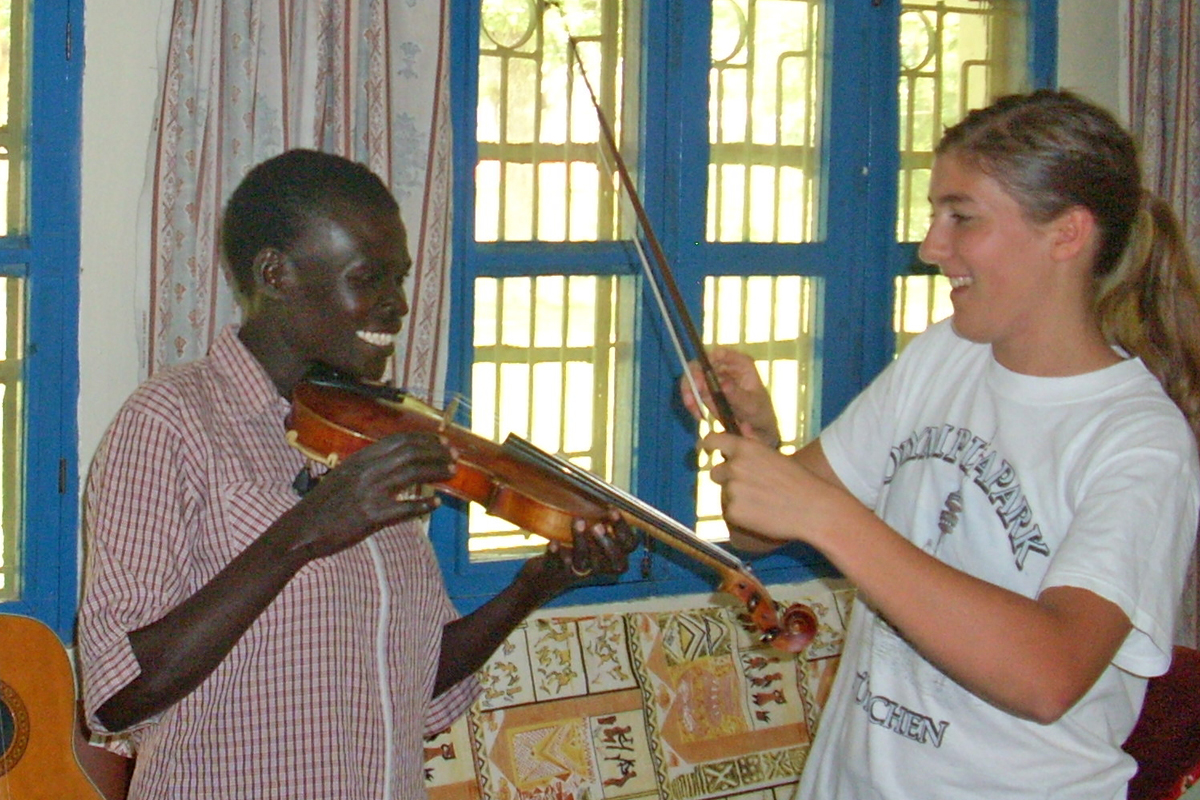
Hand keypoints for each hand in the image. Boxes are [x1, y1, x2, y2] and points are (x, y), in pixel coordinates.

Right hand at [273, 431, 455, 560]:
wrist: (302, 530)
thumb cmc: (324, 505)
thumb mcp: (344, 476)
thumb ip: (369, 467)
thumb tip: (397, 462)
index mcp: (360, 459)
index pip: (399, 440)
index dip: (425, 439)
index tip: (442, 441)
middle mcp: (367, 471)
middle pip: (411, 453)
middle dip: (436, 452)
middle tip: (454, 456)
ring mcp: (370, 493)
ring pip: (412, 474)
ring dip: (436, 471)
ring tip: (452, 473)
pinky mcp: (372, 516)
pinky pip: (406, 508)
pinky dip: (424, 505)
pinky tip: (437, 504)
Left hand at [515, 511, 638, 603]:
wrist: (547, 576)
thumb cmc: (576, 548)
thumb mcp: (592, 533)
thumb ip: (602, 519)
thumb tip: (605, 494)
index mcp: (613, 555)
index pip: (629, 545)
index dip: (624, 529)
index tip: (612, 510)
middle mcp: (600, 566)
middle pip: (614, 563)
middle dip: (608, 544)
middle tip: (597, 526)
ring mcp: (578, 572)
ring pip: (584, 562)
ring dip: (581, 542)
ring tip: (578, 521)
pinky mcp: (556, 572)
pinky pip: (557, 566)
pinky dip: (556, 554)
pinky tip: (554, 542)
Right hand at [680, 347, 780, 446]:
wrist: (757, 429)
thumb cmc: (760, 413)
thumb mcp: (752, 406)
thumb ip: (738, 395)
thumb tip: (722, 384)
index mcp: (740, 363)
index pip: (720, 353)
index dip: (707, 360)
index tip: (701, 378)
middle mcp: (725, 366)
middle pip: (701, 363)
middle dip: (693, 378)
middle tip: (692, 395)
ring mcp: (713, 378)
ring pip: (692, 377)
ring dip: (689, 392)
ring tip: (695, 410)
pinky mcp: (706, 390)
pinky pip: (692, 391)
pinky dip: (691, 402)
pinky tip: (699, 416)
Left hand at [703, 431, 836, 543]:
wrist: (812, 508)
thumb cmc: (798, 481)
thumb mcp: (773, 456)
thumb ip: (751, 447)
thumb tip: (739, 432)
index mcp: (744, 448)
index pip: (712, 440)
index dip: (706, 445)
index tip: (704, 450)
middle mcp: (734, 466)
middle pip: (715, 472)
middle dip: (726, 480)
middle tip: (750, 488)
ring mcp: (732, 489)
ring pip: (723, 494)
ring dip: (735, 497)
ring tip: (761, 502)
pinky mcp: (733, 511)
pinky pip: (729, 512)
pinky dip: (741, 515)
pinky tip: (760, 514)